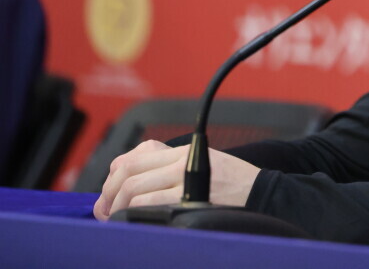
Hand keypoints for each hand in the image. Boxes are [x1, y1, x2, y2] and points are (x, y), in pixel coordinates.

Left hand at [94, 140, 261, 219]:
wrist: (260, 192)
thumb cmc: (233, 184)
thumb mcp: (203, 164)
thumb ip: (171, 168)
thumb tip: (131, 184)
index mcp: (182, 151)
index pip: (132, 157)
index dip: (111, 178)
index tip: (108, 195)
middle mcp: (181, 159)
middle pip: (127, 171)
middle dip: (108, 194)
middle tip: (104, 212)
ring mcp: (186, 177)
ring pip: (134, 187)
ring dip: (117, 207)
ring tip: (116, 220)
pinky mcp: (190, 196)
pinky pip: (150, 202)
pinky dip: (133, 213)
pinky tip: (132, 222)